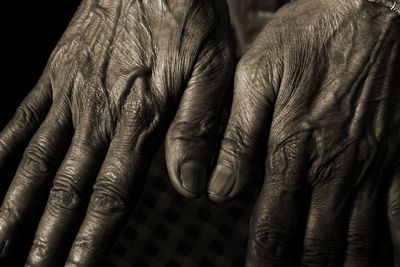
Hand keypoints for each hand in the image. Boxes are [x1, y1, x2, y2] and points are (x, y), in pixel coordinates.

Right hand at [0, 0, 233, 265]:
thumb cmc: (187, 16)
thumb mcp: (213, 67)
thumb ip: (198, 126)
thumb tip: (190, 185)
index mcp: (139, 116)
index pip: (111, 191)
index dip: (92, 236)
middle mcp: (97, 113)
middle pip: (68, 187)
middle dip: (48, 235)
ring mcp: (71, 94)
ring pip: (36, 160)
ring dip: (15, 206)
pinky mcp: (57, 74)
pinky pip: (22, 118)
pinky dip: (1, 152)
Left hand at [207, 0, 399, 264]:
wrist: (376, 9)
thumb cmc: (313, 36)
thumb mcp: (257, 76)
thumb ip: (239, 137)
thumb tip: (218, 190)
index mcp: (293, 151)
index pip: (274, 225)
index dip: (264, 259)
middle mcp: (334, 168)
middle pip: (317, 242)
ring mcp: (374, 165)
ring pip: (358, 238)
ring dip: (345, 265)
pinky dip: (393, 245)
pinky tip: (388, 260)